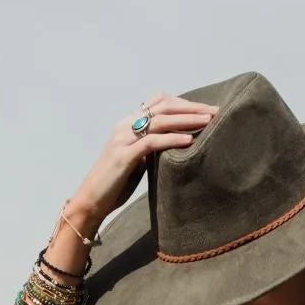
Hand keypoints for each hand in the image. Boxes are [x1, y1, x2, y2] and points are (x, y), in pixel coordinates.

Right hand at [68, 91, 217, 233]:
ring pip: (160, 120)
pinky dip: (172, 139)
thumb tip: (173, 146)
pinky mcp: (124, 156)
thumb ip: (150, 149)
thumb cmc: (114, 185)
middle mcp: (125, 126)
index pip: (158, 102)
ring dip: (186, 119)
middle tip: (214, 112)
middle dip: (191, 107)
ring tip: (208, 122)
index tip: (204, 110)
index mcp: (127, 124)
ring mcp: (123, 139)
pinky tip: (189, 141)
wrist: (90, 201)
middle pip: (163, 106)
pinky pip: (152, 142)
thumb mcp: (136, 161)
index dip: (183, 103)